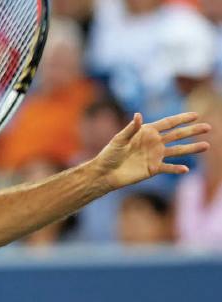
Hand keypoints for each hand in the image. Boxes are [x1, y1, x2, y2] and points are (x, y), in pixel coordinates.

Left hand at [93, 112, 210, 190]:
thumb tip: (138, 114)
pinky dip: (177, 168)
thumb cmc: (109, 154)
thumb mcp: (119, 139)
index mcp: (147, 132)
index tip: (195, 115)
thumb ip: (131, 128)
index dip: (181, 119)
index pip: (168, 123)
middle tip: (208, 127)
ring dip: (191, 148)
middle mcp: (154, 142)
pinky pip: (168, 168)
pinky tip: (186, 169)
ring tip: (206, 146)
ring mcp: (155, 155)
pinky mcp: (153, 168)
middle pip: (177, 135)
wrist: (105, 173)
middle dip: (192, 131)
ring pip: (177, 151)